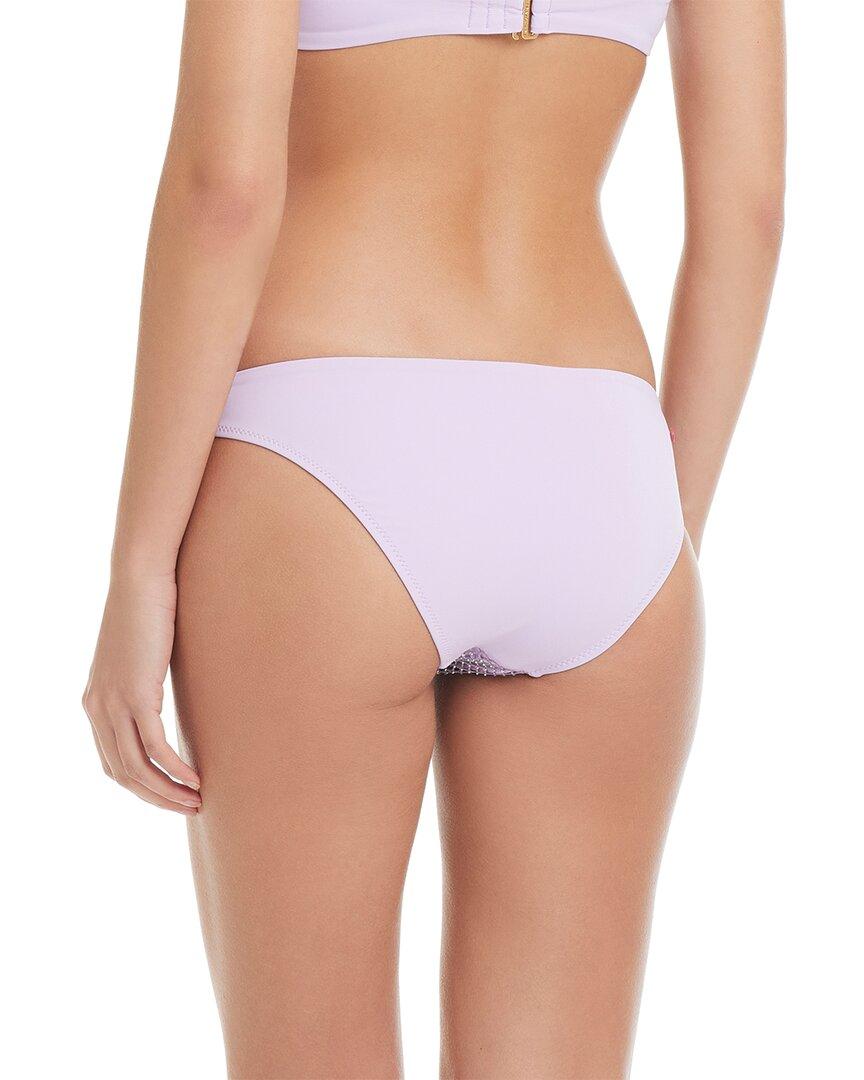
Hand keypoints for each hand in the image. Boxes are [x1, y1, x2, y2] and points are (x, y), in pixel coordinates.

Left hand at [82, 573, 200, 814]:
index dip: (142, 786)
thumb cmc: (147, 610)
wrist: (140, 580)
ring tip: (197, 801)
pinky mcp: (135, 696)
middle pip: (123, 774)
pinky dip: (176, 770)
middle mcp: (97, 709)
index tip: (172, 794)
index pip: (113, 763)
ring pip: (137, 769)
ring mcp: (113, 705)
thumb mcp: (140, 655)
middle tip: (188, 808)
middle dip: (156, 798)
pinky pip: (155, 749)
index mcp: (95, 703)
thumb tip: (166, 694)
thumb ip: (144, 680)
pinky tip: (197, 778)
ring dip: (168, 792)